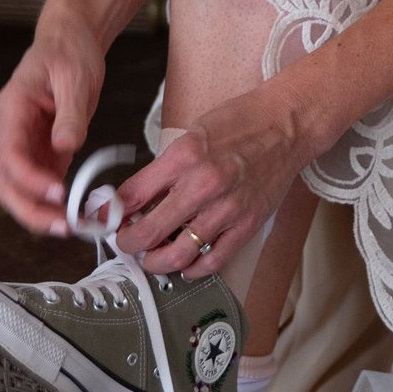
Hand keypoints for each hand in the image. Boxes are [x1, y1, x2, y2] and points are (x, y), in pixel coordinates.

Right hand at [0, 16, 105, 235]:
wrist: (72, 38)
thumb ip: (70, 114)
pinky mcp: (45, 150)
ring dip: (40, 211)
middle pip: (7, 182)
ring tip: (71, 226)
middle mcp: (13, 131)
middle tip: (62, 226)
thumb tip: (66, 146)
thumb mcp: (75, 76)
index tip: (58, 193)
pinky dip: (56, 202)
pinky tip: (76, 212)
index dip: (31, 178)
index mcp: (13, 109)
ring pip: (20, 189)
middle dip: (30, 208)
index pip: (11, 153)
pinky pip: (43, 183)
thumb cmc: (69, 50)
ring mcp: (27, 143)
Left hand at [113, 83, 314, 278]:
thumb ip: (164, 168)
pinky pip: (213, 260)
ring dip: (157, 262)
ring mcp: (227, 208)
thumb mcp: (192, 134)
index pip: (132, 195)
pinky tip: (186, 263)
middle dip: (128, 243)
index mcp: (184, 156)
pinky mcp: (247, 225)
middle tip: (125, 243)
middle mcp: (204, 184)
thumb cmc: (242, 123)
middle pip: (149, 232)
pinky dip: (193, 268)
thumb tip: (134, 197)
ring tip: (151, 257)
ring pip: (178, 254)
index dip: (111, 214)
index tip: (105, 220)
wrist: (286, 125)